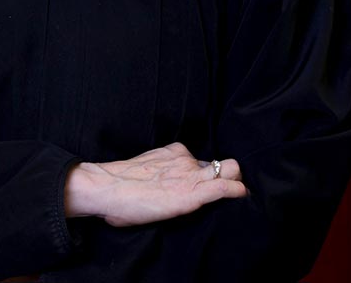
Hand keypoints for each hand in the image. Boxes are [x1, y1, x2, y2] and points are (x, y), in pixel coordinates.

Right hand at [64, 142, 246, 226]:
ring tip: (237, 195)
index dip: (208, 174)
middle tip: (228, 188)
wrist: (108, 187)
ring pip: (229, 171)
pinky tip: (241, 196)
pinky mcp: (193, 192)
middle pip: (220, 163)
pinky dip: (236, 192)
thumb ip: (157, 176)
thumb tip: (155, 190)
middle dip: (228, 174)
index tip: (209, 184)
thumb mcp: (144, 170)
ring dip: (235, 182)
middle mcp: (185, 159)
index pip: (201, 161)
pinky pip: (224, 188)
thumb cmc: (118, 186)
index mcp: (173, 152)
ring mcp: (191, 173)